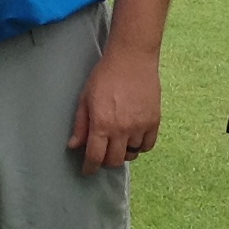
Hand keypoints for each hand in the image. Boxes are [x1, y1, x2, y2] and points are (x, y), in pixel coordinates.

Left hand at [67, 42, 159, 173]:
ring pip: (132, 154)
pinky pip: (148, 145)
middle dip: (106, 162)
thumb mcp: (85, 98)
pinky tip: (133, 140)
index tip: (88, 170)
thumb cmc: (105, 75)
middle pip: (114, 160)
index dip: (90, 167)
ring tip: (118, 144)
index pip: (95, 157)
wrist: (132, 59)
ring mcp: (140, 126)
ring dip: (123, 153)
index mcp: (101, 124)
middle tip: (102, 154)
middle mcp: (122, 129)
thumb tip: (74, 146)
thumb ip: (80, 124)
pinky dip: (140, 147)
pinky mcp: (154, 121)